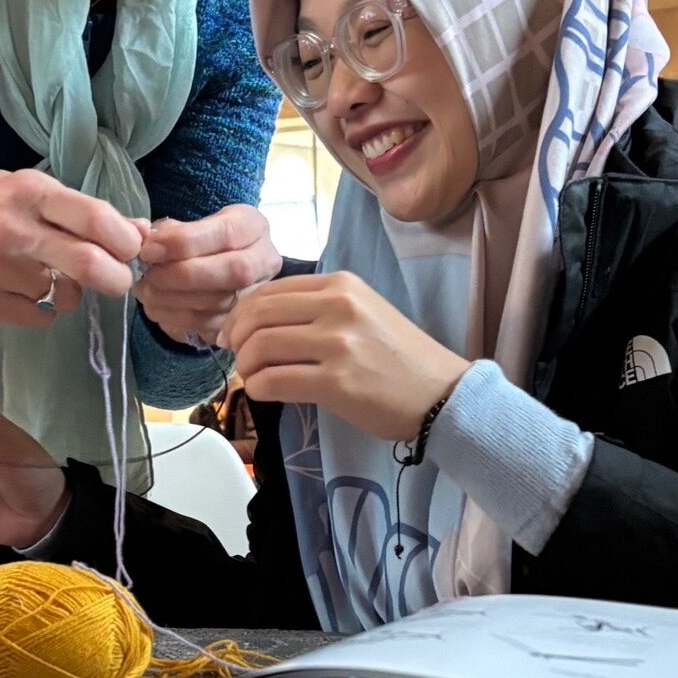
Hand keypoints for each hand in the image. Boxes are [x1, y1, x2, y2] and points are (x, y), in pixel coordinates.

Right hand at [0, 170, 141, 327]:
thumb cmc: (1, 204)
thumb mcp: (43, 191)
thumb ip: (92, 213)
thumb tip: (144, 234)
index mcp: (34, 193)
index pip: (96, 219)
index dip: (126, 241)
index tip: (131, 251)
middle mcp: (13, 229)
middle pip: (88, 264)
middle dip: (117, 278)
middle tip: (118, 280)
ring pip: (63, 294)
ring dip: (71, 292)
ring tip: (54, 276)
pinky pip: (39, 316)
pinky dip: (46, 310)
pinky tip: (30, 291)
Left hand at [134, 206, 282, 347]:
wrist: (220, 265)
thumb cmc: (201, 241)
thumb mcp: (189, 224)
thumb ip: (162, 228)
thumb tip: (137, 232)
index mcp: (252, 226)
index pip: (227, 234)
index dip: (185, 243)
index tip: (149, 249)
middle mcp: (264, 260)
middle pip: (233, 271)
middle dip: (182, 275)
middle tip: (148, 274)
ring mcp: (256, 294)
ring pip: (219, 302)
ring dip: (173, 299)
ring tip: (146, 290)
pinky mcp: (240, 321)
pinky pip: (208, 325)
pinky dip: (174, 317)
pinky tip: (156, 306)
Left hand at [220, 272, 468, 440]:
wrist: (441, 393)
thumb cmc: (400, 356)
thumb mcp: (362, 312)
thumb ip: (317, 308)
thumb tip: (258, 321)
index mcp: (342, 284)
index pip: (269, 290)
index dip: (241, 313)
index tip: (236, 333)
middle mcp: (339, 307)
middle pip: (258, 315)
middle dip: (237, 338)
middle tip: (238, 357)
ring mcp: (338, 344)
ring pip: (260, 347)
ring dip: (246, 366)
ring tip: (255, 377)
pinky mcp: (336, 383)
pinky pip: (274, 381)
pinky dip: (258, 388)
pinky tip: (265, 392)